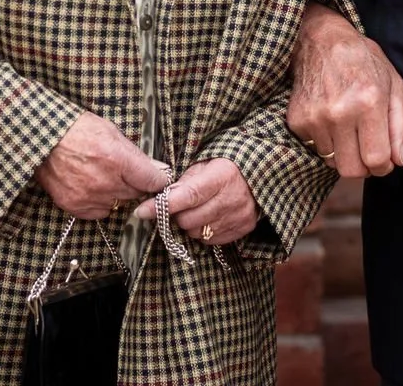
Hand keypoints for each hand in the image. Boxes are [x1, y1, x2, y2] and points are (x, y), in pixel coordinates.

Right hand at [35, 112, 170, 219]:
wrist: (42, 138)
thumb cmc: (77, 129)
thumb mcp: (112, 132)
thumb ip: (136, 154)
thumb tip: (158, 169)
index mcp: (117, 159)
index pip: (153, 181)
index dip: (158, 179)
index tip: (158, 177)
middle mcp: (105, 182)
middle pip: (137, 193)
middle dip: (135, 183)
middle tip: (124, 171)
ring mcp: (89, 196)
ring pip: (119, 203)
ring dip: (117, 192)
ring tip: (103, 175)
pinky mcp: (75, 206)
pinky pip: (100, 212)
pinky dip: (101, 202)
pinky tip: (92, 185)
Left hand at [133, 157, 258, 244]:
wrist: (260, 176)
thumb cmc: (226, 166)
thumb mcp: (205, 164)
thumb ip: (183, 180)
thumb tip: (160, 197)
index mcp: (221, 176)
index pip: (187, 196)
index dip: (162, 205)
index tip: (142, 211)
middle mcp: (231, 199)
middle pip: (188, 219)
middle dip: (177, 214)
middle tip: (179, 205)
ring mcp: (238, 216)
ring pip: (196, 232)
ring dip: (190, 224)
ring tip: (198, 209)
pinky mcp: (243, 229)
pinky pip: (209, 240)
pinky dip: (204, 231)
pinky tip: (209, 217)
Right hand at [288, 3, 402, 177]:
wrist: (321, 40)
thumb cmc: (363, 61)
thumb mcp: (395, 84)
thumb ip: (402, 124)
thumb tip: (399, 161)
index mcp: (369, 102)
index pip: (377, 160)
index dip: (384, 166)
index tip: (384, 158)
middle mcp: (340, 112)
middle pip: (352, 170)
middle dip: (364, 167)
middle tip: (367, 149)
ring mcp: (315, 117)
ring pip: (333, 163)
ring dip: (344, 153)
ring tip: (348, 128)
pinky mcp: (297, 120)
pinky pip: (316, 150)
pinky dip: (326, 142)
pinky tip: (331, 120)